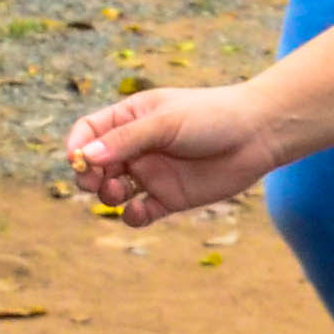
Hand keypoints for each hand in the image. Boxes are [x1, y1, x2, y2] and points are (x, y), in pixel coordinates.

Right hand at [66, 84, 280, 226]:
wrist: (257, 135)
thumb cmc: (211, 116)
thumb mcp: (166, 123)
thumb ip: (126, 140)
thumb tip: (85, 157)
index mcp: (130, 118)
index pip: (89, 132)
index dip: (77, 146)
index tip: (77, 160)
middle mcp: (136, 147)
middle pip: (95, 165)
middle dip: (88, 175)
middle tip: (95, 181)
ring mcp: (152, 173)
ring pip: (113, 191)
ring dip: (106, 196)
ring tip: (116, 193)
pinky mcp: (169, 198)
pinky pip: (140, 213)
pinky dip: (132, 216)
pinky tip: (139, 212)